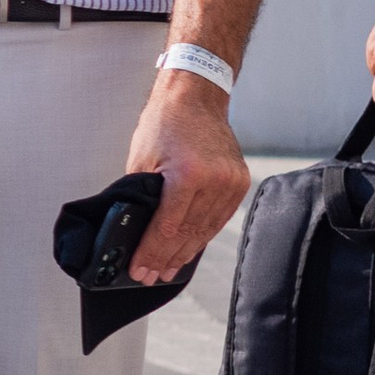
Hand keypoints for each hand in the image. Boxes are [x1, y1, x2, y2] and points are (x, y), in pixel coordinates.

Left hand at [123, 71, 249, 282]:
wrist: (196, 97)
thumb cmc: (163, 123)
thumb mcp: (141, 159)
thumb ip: (140, 195)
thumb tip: (133, 229)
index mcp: (188, 175)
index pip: (167, 227)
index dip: (151, 252)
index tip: (138, 270)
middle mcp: (216, 183)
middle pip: (188, 234)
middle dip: (166, 258)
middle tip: (149, 277)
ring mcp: (232, 184)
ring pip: (206, 230)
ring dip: (185, 253)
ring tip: (166, 270)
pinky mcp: (240, 184)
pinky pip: (219, 219)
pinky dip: (202, 236)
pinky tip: (188, 249)